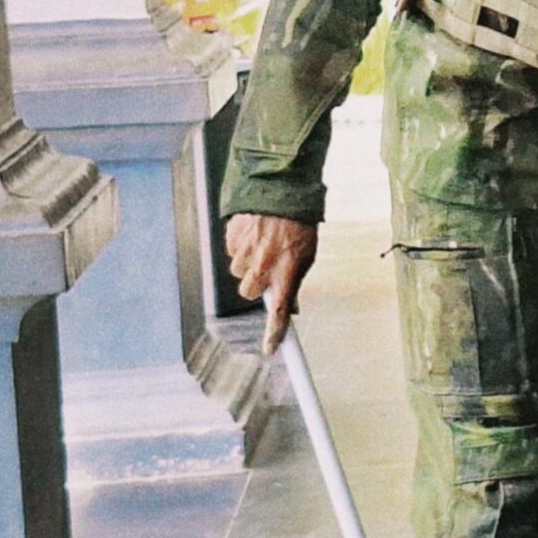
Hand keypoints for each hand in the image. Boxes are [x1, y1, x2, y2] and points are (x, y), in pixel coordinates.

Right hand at [226, 213, 319, 351]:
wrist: (281, 188)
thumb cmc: (298, 223)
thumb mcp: (306, 253)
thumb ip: (294, 280)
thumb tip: (290, 307)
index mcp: (287, 268)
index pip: (280, 310)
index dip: (275, 332)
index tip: (272, 349)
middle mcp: (264, 263)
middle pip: (248, 292)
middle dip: (255, 284)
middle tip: (267, 268)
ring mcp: (245, 250)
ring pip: (238, 271)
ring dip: (247, 264)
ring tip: (263, 244)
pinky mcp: (232, 237)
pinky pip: (232, 252)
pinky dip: (241, 247)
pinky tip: (254, 233)